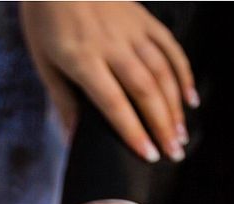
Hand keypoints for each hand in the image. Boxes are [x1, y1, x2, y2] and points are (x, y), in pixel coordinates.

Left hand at [21, 1, 195, 160]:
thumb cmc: (45, 19)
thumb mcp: (42, 61)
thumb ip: (61, 99)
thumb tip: (73, 139)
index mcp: (82, 58)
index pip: (113, 102)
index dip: (133, 131)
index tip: (148, 156)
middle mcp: (111, 45)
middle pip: (144, 89)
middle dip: (162, 125)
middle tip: (174, 154)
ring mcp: (131, 30)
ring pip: (162, 70)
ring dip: (175, 105)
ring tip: (181, 134)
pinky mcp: (144, 18)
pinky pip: (170, 47)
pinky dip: (184, 73)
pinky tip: (190, 98)